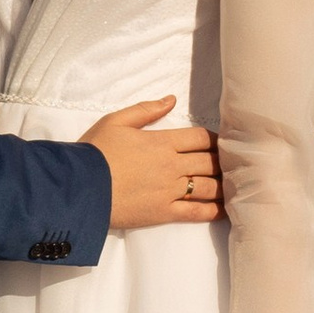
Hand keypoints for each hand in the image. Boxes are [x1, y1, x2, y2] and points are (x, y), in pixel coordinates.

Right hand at [82, 96, 222, 230]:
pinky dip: (213, 211)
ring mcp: (170, 191)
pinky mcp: (164, 213)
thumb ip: (146, 110)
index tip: (221, 143)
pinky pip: (196, 212)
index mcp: (162, 142)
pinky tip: (224, 210)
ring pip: (208, 187)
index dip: (215, 139)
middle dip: (223, 162)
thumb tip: (171, 99)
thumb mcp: (116, 121)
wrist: (79, 187)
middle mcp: (172, 166)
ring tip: (234, 185)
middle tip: (233, 164)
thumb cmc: (95, 152)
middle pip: (209, 162)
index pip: (200, 137)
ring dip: (223, 185)